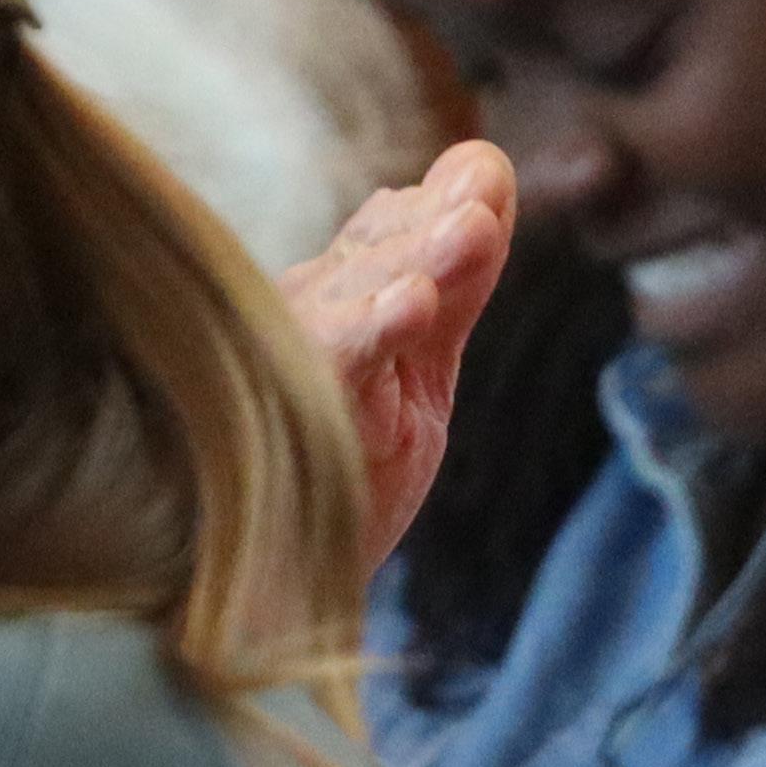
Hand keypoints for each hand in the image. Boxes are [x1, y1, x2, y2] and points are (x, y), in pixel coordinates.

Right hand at [280, 142, 515, 577]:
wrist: (278, 600)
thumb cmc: (340, 478)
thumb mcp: (422, 374)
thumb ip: (459, 281)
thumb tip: (487, 166)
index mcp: (330, 304)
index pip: (386, 238)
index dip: (435, 208)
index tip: (485, 176)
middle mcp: (295, 324)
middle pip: (371, 260)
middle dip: (433, 226)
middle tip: (484, 187)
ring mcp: (283, 367)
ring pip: (349, 301)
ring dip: (413, 261)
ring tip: (471, 229)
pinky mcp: (283, 417)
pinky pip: (328, 366)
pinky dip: (368, 330)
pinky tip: (411, 303)